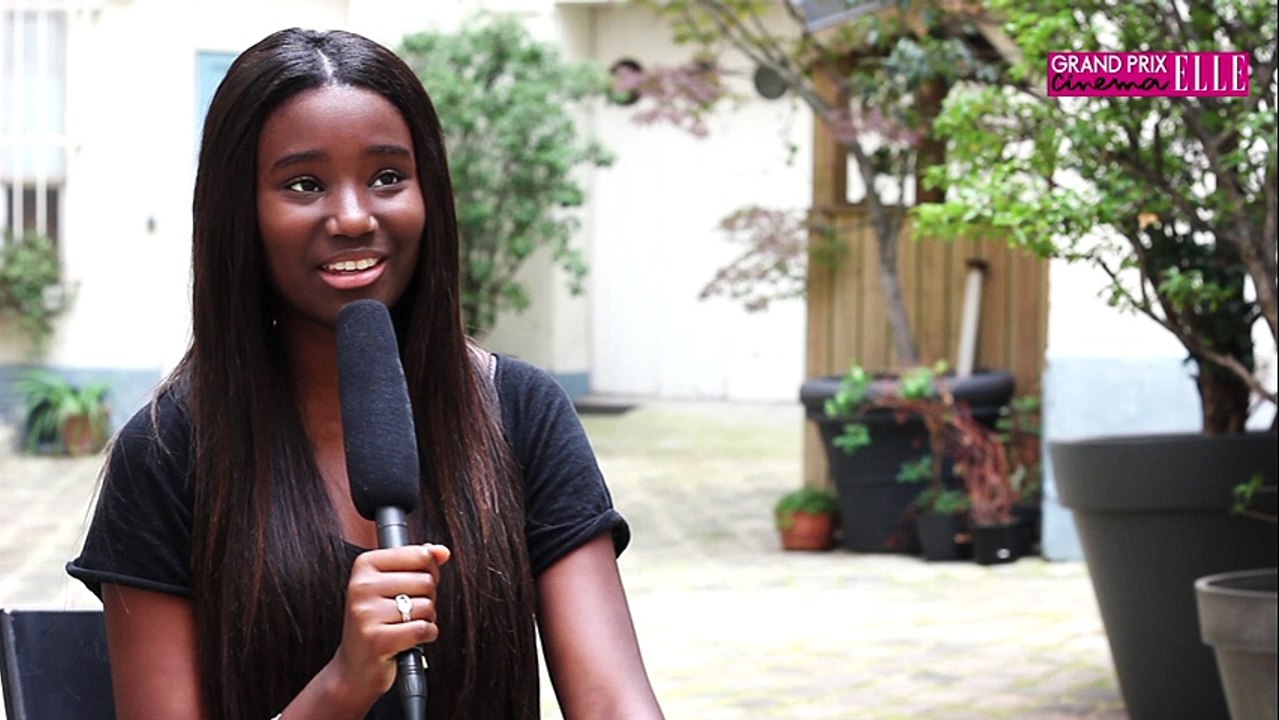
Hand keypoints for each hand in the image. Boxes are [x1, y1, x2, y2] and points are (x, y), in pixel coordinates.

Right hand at [329, 543, 450, 698]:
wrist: (355, 667)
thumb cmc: (376, 622)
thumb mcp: (392, 585)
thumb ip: (417, 563)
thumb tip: (443, 552)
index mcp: (365, 565)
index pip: (420, 554)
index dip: (430, 571)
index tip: (416, 585)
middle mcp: (362, 586)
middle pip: (426, 581)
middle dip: (427, 598)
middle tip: (407, 611)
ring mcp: (367, 613)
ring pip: (426, 606)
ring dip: (426, 619)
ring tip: (405, 625)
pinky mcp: (377, 639)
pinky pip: (423, 629)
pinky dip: (426, 635)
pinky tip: (410, 639)